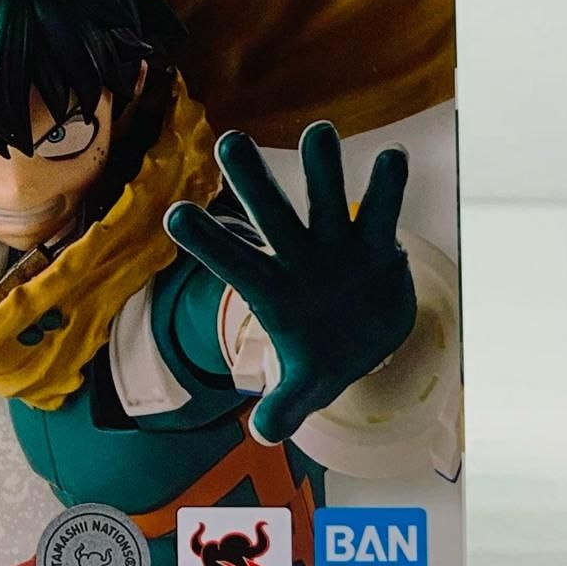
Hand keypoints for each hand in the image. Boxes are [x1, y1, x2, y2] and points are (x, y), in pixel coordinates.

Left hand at [165, 122, 415, 446]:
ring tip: (320, 131)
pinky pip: (380, 210)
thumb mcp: (307, 383)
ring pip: (323, 197)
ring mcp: (333, 244)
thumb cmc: (322, 353)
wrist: (363, 334)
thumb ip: (287, 405)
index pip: (231, 261)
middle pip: (268, 213)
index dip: (206, 240)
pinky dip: (387, 187)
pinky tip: (391, 158)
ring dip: (321, 165)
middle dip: (250, 179)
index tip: (175, 214)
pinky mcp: (374, 243)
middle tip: (228, 141)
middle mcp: (295, 254)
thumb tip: (263, 434)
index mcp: (268, 286)